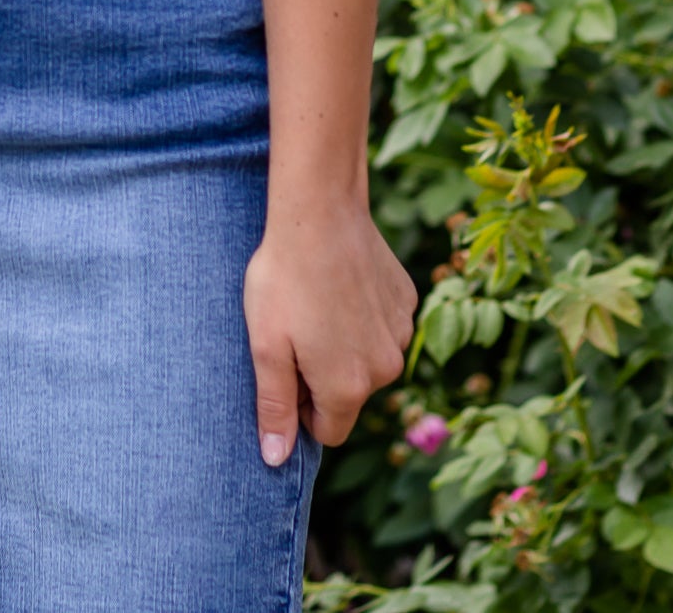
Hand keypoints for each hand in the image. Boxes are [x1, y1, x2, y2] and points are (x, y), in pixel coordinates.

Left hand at [244, 199, 415, 465]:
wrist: (319, 211)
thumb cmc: (284, 279)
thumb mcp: (265, 346)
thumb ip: (274, 406)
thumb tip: (276, 460)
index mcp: (348, 388)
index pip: (328, 432)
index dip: (302, 408)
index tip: (286, 369)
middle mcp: (385, 369)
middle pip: (349, 396)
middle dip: (324, 376)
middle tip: (296, 330)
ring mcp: (401, 333)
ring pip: (368, 360)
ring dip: (344, 345)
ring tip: (317, 303)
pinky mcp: (407, 301)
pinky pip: (382, 326)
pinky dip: (362, 315)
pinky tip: (340, 285)